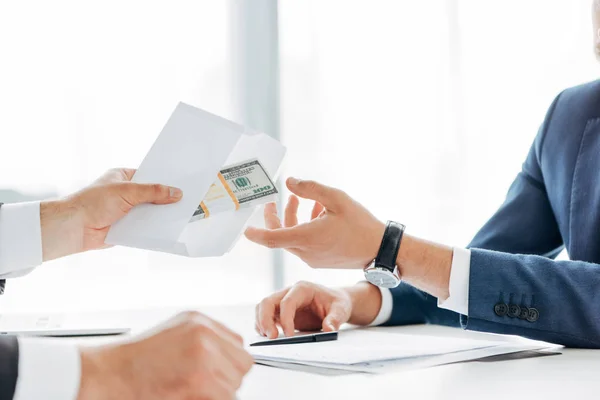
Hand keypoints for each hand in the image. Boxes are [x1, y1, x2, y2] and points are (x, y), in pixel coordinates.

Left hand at [40, 168, 182, 260]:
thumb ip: (153, 192)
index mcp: (123, 177)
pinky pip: (145, 227)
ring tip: (184, 214)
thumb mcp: (127, 191)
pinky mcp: (127, 228)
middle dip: (166, 199)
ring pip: (150, 212)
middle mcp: (126, 193)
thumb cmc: (93, 202)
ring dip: (161, 215)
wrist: (74, 228)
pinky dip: (154, 228)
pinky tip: (169, 228)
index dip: (165, 179)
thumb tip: (176, 193)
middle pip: (152, 195)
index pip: (149, 176)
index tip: (183, 181)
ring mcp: (127, 211)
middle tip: (188, 199)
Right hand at [78, 311, 253, 399]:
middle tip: (204, 386)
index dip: (228, 364)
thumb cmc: (135, 361)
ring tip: (190, 391)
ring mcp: (203, 356)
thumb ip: (204, 341)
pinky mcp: (199, 380)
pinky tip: (187, 395)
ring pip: (234, 385)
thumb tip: (228, 358)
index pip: (238, 344)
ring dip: (218, 394)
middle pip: (242, 365)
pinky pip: (224, 398)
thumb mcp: (173, 334)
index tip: (216, 373)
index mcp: (199, 322)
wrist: (108, 374)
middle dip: (227, 379)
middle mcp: (204, 335)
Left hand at [244, 177, 384, 268]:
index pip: (271, 238)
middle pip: (279, 236)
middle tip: (275, 200)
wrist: (380, 250)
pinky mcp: (320, 260)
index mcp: (307, 238)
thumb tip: (289, 182)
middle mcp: (306, 252)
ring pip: (292, 238)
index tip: (244, 228)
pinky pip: (304, 244)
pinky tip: (318, 212)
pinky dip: (305, 227)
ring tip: (302, 200)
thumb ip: (310, 189)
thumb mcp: (336, 199)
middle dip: (275, 216)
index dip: (255, 233)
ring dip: (293, 219)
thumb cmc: (360, 224)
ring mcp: (312, 258)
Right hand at [255, 281, 382, 337]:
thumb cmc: (337, 303)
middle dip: (265, 319)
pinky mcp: (280, 311)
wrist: (335, 302)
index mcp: (303, 288)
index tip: (289, 335)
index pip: (287, 302)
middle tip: (271, 338)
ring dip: (261, 322)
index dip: (285, 319)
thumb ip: (335, 319)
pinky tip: (267, 336)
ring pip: (262, 308)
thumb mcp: (341, 310)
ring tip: (268, 338)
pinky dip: (262, 325)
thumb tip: (329, 330)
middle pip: (268, 302)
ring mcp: (282, 301)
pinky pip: (265, 316)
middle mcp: (289, 292)